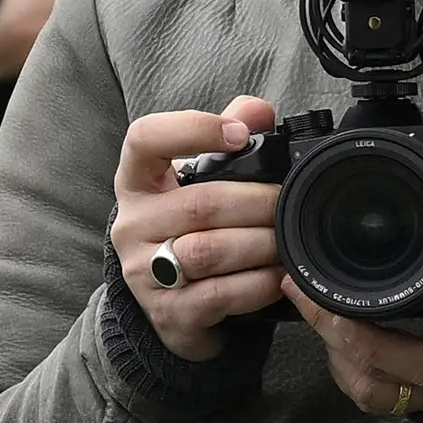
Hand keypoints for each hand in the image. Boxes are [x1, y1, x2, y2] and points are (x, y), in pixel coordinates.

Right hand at [111, 97, 286, 363]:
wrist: (175, 309)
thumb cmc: (193, 233)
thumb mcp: (200, 183)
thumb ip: (228, 141)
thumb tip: (258, 110)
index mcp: (138, 182)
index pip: (146, 139)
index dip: (193, 128)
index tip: (240, 133)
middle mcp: (132, 225)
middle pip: (201, 203)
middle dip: (259, 203)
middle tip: (290, 205)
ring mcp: (145, 271)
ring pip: (210, 250)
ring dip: (263, 244)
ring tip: (287, 241)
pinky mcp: (169, 312)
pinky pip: (222, 294)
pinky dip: (260, 284)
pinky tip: (279, 276)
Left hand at [289, 190, 422, 416]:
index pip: (395, 359)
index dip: (347, 333)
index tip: (315, 292)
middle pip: (369, 384)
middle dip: (329, 342)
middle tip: (304, 292)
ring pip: (369, 393)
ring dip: (339, 358)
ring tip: (322, 310)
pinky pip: (381, 391)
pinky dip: (355, 365)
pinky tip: (346, 330)